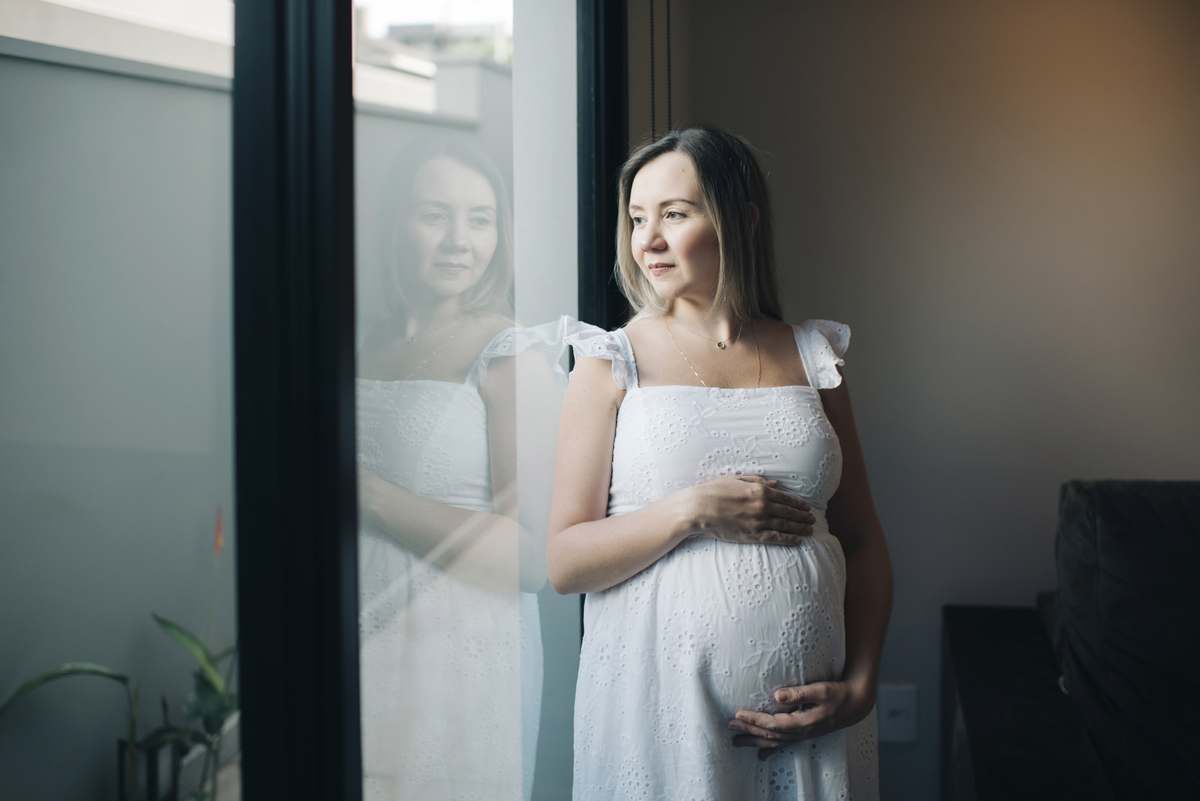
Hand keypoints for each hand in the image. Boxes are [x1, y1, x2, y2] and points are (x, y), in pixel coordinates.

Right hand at [685, 476, 815, 545]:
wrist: (698, 508)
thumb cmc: (713, 491)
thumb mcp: (736, 479)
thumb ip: (757, 480)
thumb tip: (776, 483)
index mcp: (759, 490)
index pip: (785, 498)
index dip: (798, 503)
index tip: (807, 507)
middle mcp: (762, 506)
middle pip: (788, 512)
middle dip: (802, 516)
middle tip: (812, 520)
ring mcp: (758, 521)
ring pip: (785, 525)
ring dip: (800, 528)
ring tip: (810, 530)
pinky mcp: (752, 535)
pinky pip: (775, 538)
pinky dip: (789, 539)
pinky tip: (798, 541)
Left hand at [727, 678, 874, 760]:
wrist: (856, 705)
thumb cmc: (839, 694)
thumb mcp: (822, 689)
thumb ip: (800, 693)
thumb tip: (777, 694)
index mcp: (805, 722)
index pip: (774, 724)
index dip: (755, 720)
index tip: (738, 714)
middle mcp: (802, 732)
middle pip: (770, 735)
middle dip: (749, 730)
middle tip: (729, 725)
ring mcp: (803, 735)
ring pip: (774, 742)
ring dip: (754, 740)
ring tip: (736, 741)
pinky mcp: (804, 734)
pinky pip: (784, 745)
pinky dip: (771, 750)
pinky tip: (760, 755)